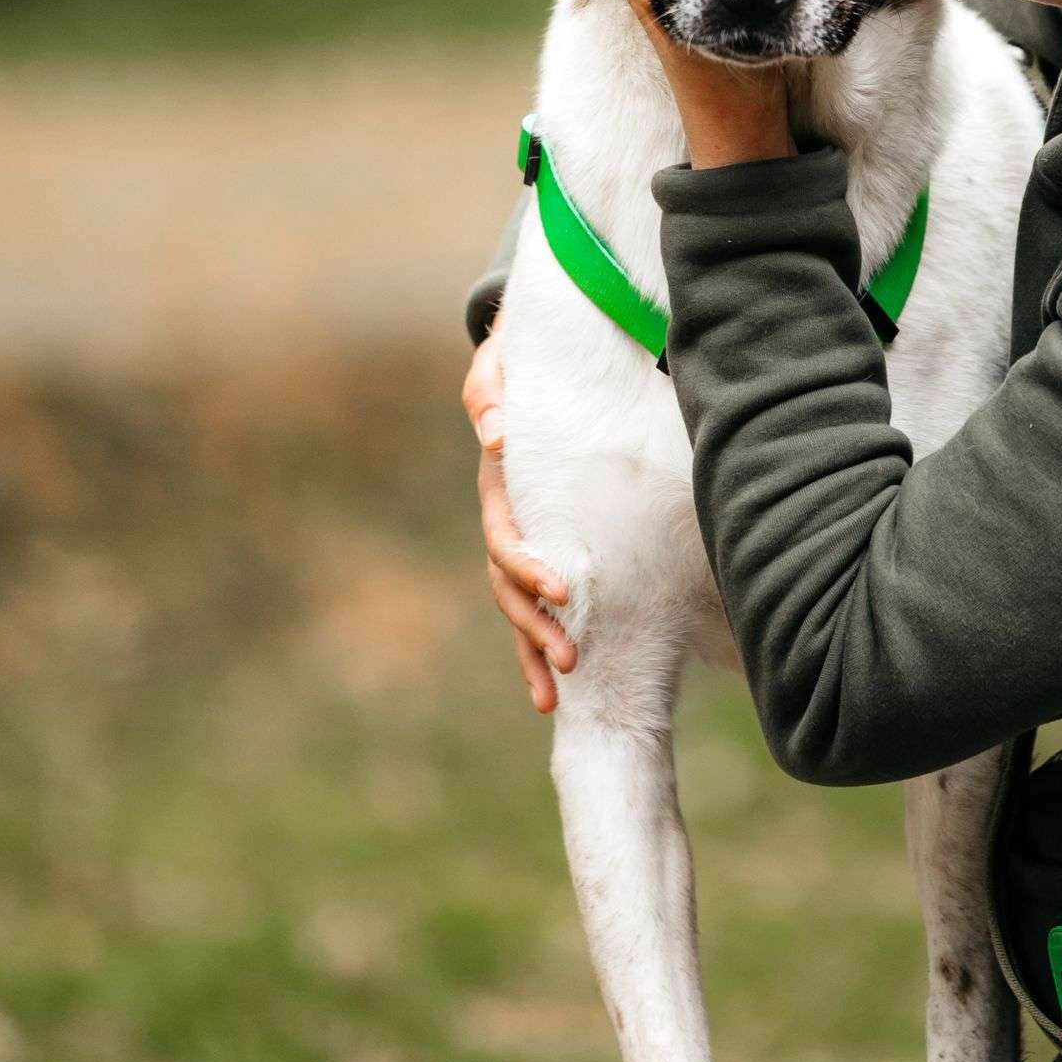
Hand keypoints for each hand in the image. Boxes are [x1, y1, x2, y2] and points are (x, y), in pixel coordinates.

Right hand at [462, 326, 576, 712]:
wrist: (530, 366)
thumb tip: (490, 434)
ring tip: (556, 695)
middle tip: (571, 657)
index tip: (560, 587)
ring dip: (533, 650)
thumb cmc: (519, 367)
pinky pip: (534, 605)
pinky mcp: (539, 551)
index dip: (528, 567)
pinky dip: (539, 645)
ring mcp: (518, 541)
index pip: (507, 539)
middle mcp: (504, 522)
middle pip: (509, 588)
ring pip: (517, 608)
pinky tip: (557, 686)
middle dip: (537, 626)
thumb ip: (490, 393)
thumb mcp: (499, 367)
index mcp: (499, 489)